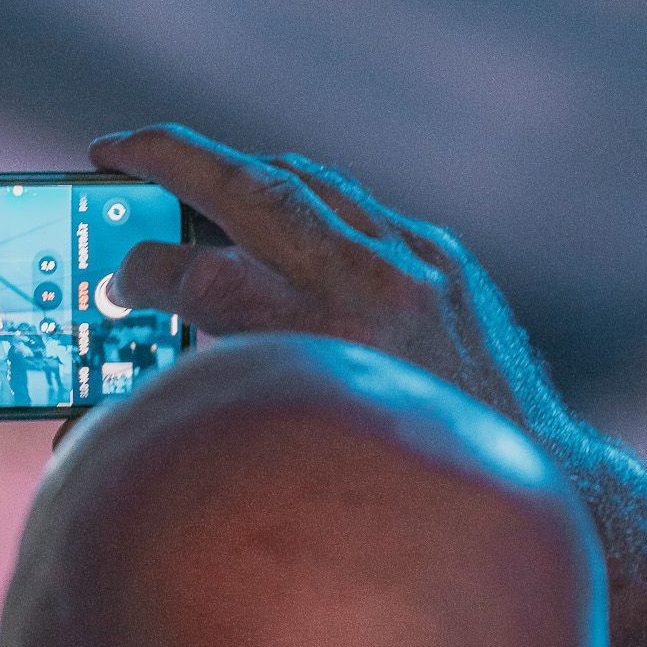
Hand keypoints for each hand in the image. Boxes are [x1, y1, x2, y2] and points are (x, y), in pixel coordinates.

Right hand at [93, 124, 566, 443]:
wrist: (536, 483)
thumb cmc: (397, 496)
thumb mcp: (290, 460)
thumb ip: (210, 411)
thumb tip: (109, 403)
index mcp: (323, 351)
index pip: (203, 280)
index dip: (143, 273)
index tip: (115, 282)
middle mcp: (374, 291)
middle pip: (250, 191)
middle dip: (170, 158)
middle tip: (113, 151)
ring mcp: (416, 262)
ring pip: (306, 180)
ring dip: (236, 174)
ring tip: (183, 177)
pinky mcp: (444, 258)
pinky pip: (355, 208)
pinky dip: (304, 209)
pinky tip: (272, 224)